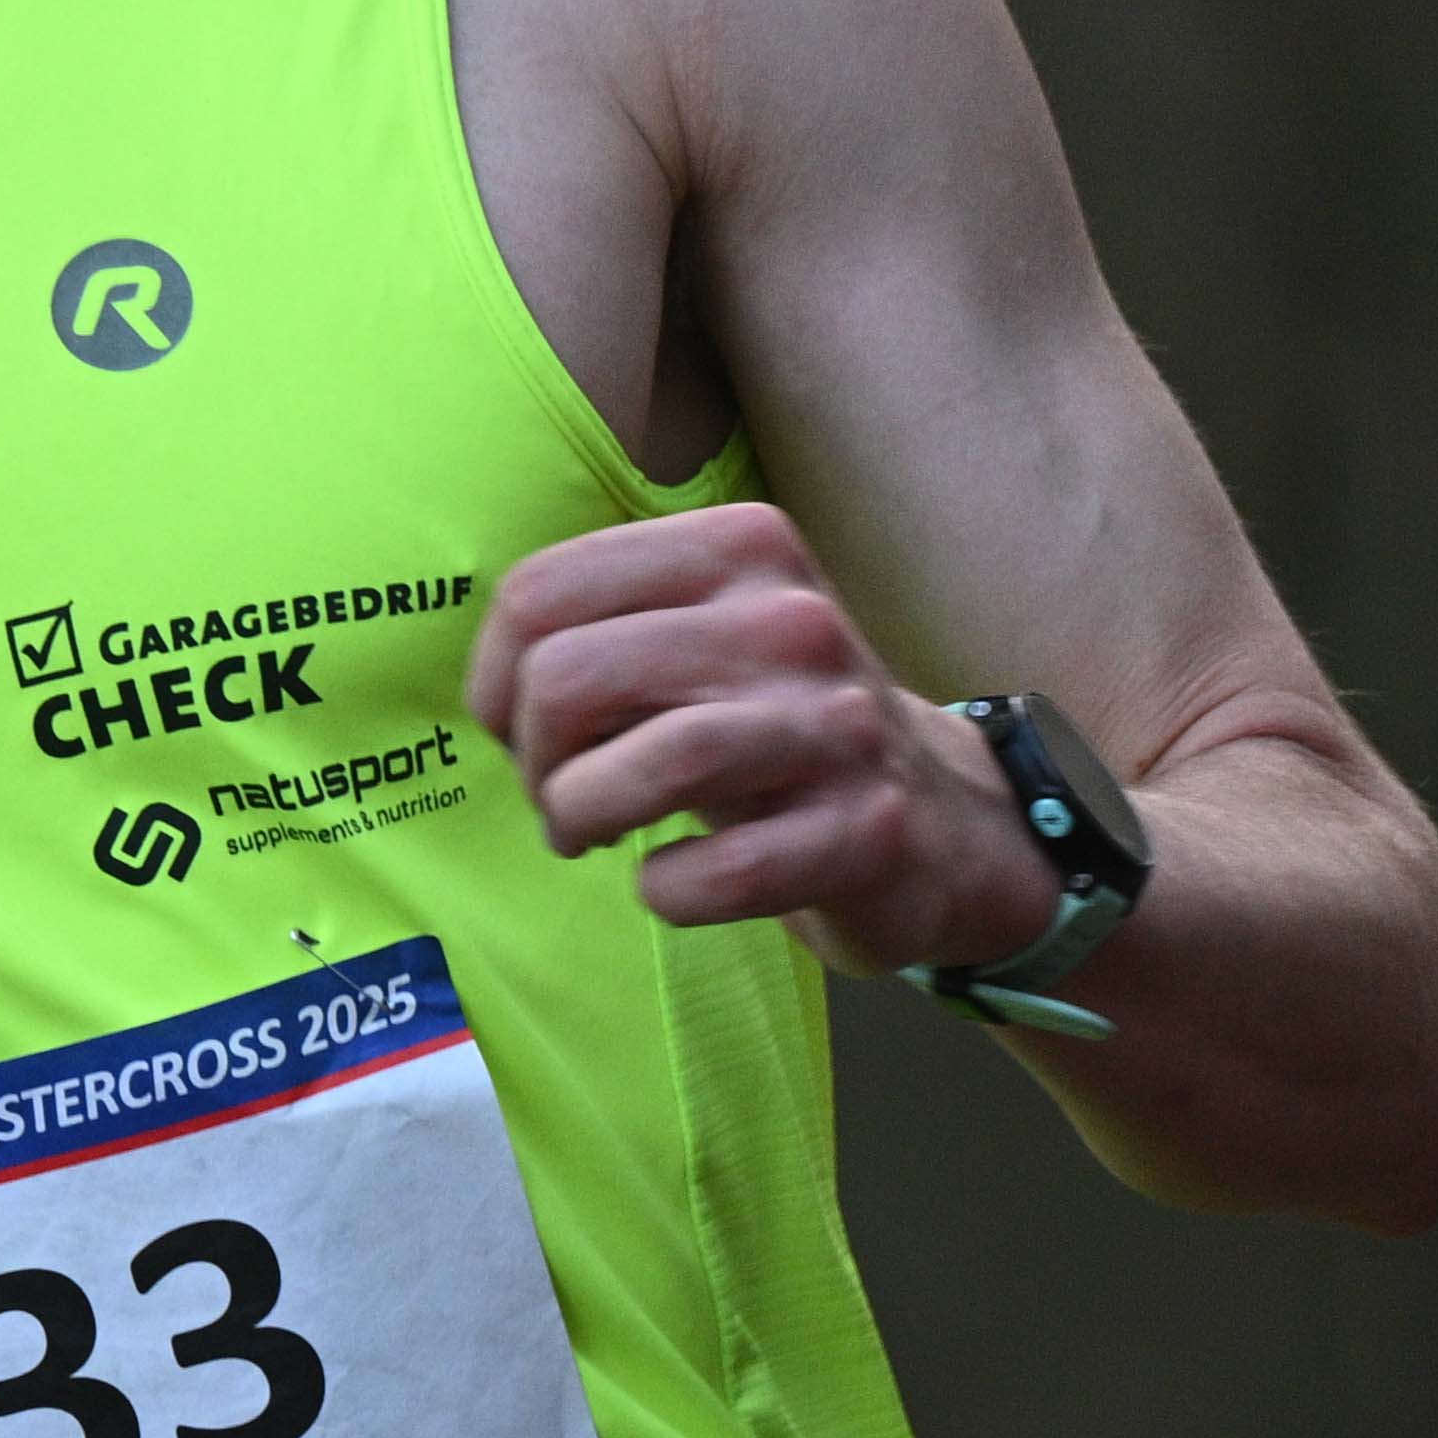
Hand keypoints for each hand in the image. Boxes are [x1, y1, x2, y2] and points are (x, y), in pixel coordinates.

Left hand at [461, 506, 1062, 978]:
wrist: (948, 821)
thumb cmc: (776, 726)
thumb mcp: (701, 636)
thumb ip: (601, 626)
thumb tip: (489, 686)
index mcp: (737, 547)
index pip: (541, 593)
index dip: (495, 679)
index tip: (515, 729)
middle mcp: (790, 618)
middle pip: (570, 676)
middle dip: (533, 757)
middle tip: (557, 796)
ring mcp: (835, 724)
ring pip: (646, 764)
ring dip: (580, 816)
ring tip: (588, 835)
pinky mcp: (865, 831)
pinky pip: (717, 871)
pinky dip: (665, 890)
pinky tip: (668, 884)